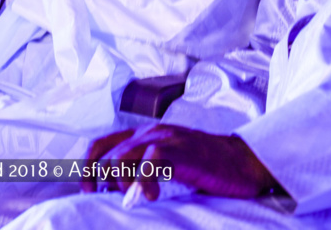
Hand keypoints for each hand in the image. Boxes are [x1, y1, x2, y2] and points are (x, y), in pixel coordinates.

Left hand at [81, 124, 280, 200]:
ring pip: (122, 156)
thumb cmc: (207, 168)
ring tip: (137, 197)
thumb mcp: (168, 167)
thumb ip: (143, 171)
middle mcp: (150, 132)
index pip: (102, 144)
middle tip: (111, 197)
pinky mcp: (180, 149)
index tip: (89, 191)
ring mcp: (165, 138)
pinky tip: (154, 195)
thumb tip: (116, 192)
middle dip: (101, 179)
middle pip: (106, 152)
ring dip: (122, 182)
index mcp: (144, 135)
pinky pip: (150, 161)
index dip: (87, 168)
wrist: (243, 162)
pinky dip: (145, 182)